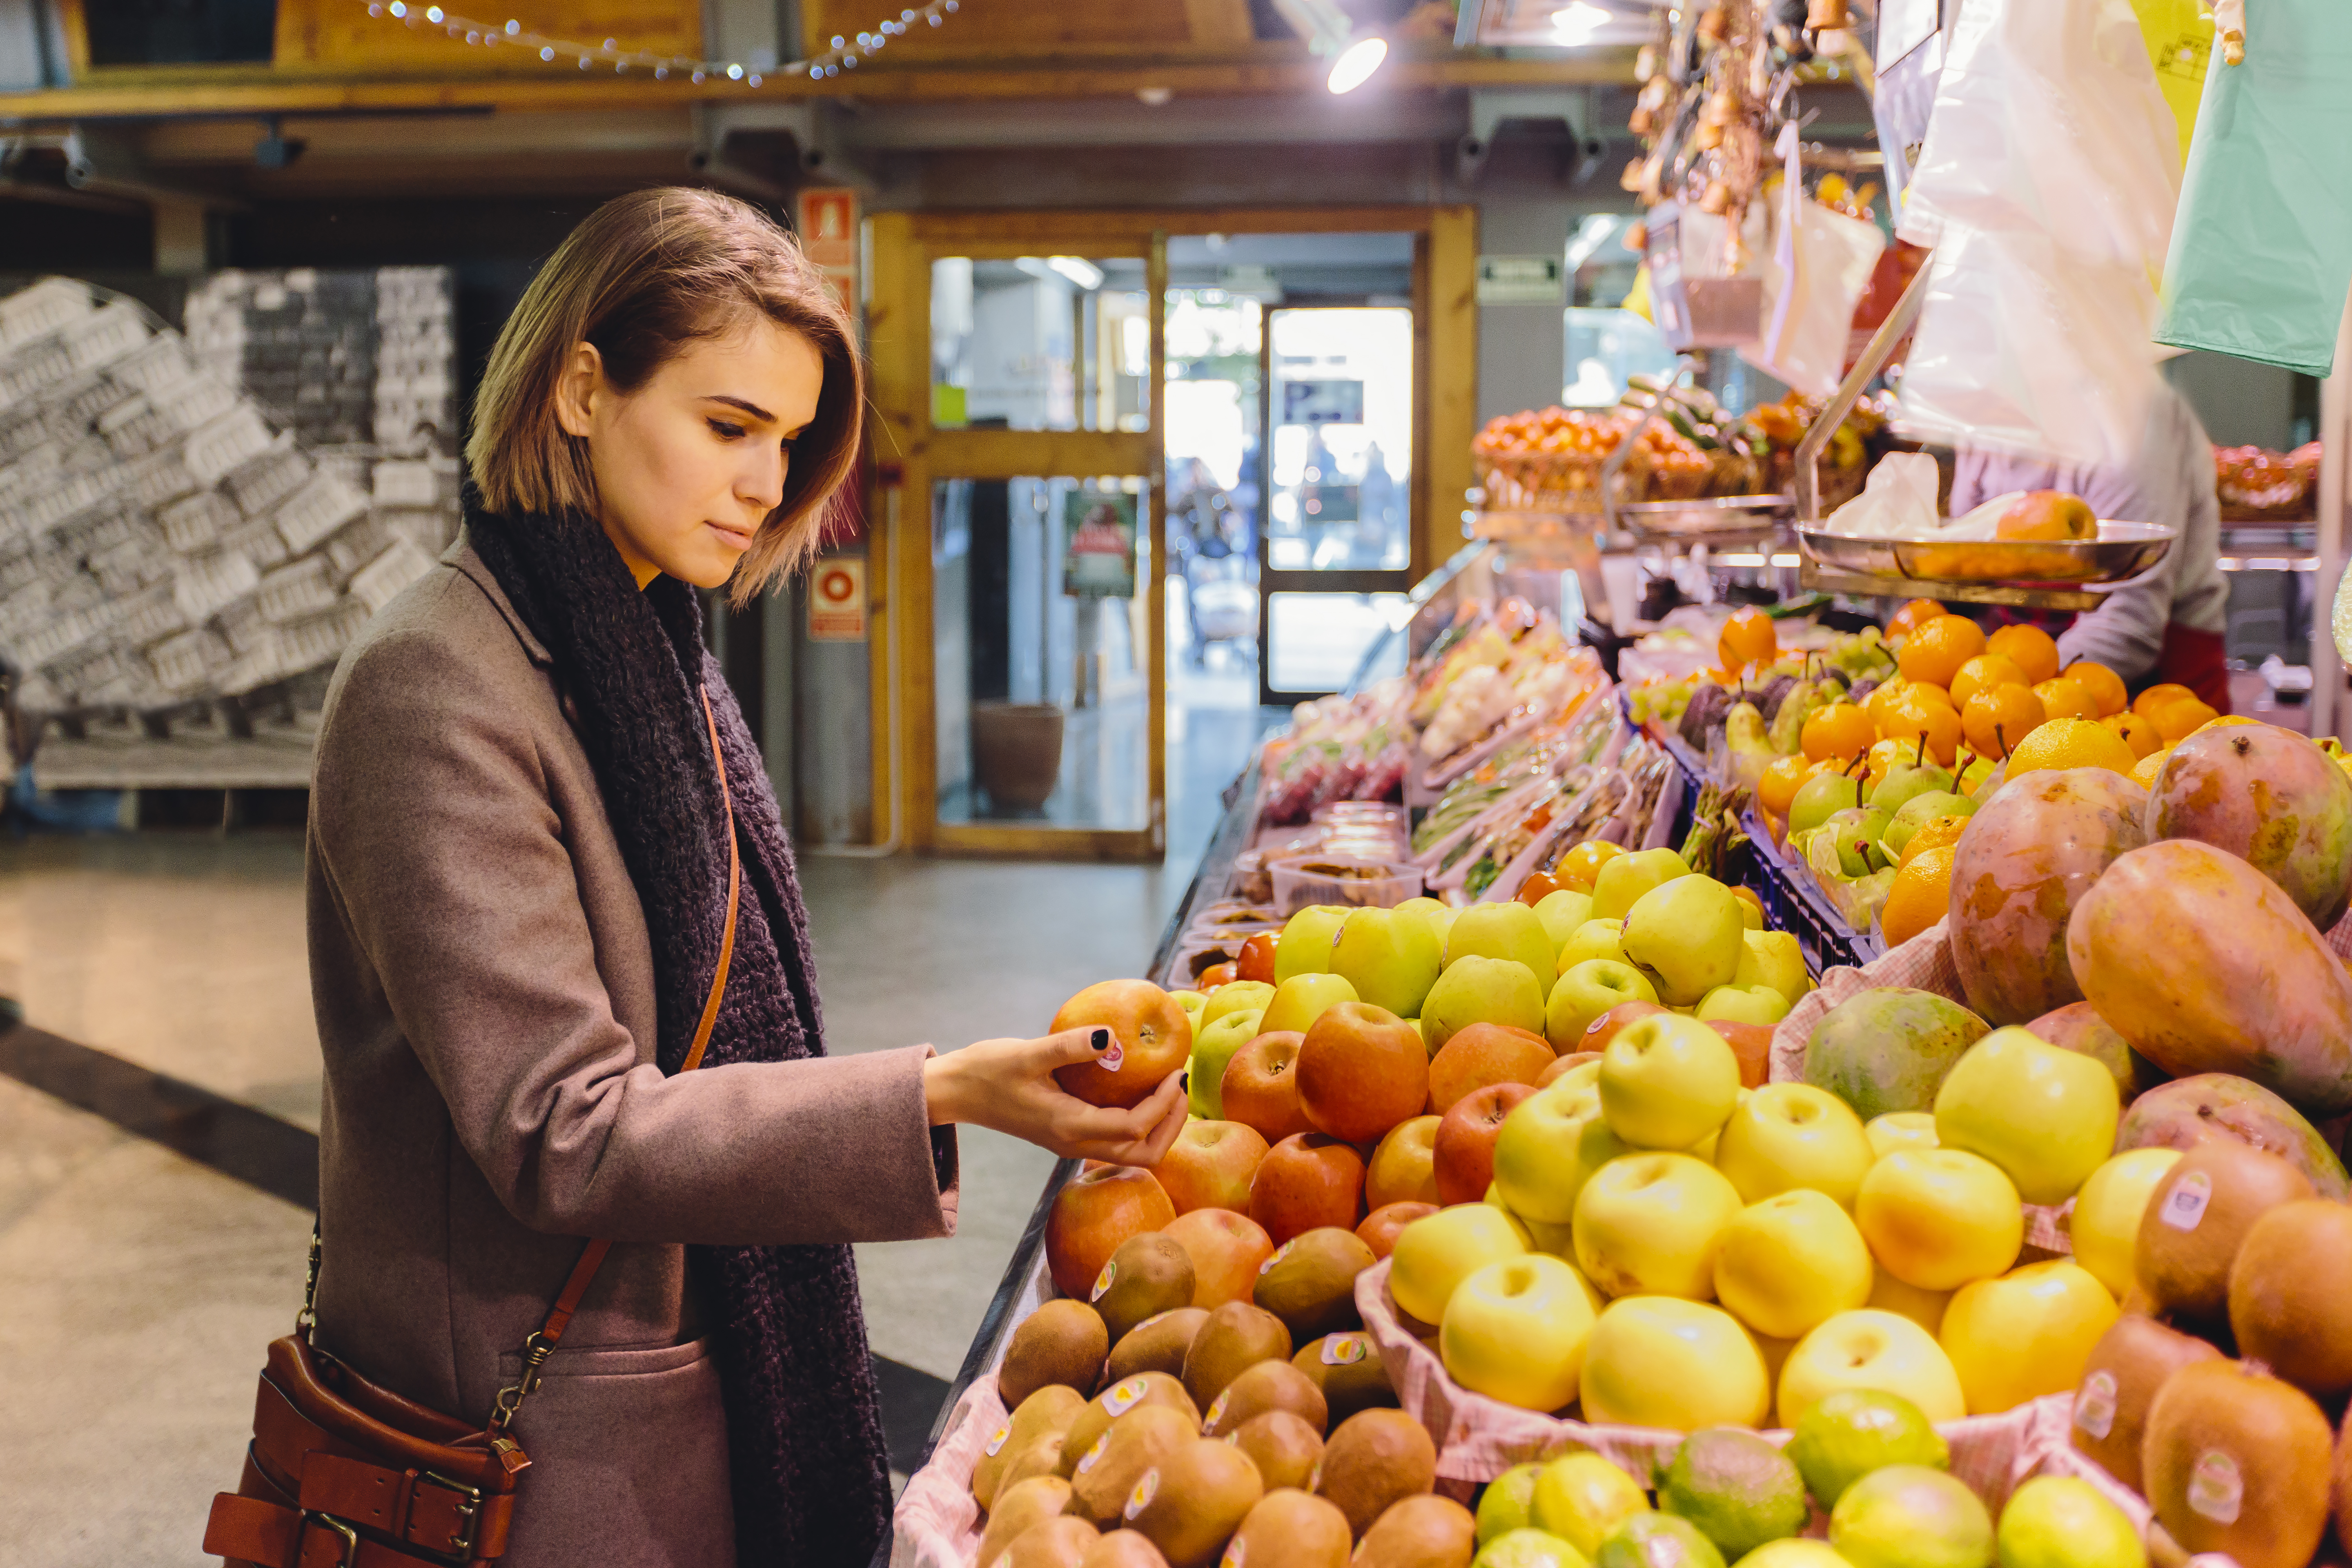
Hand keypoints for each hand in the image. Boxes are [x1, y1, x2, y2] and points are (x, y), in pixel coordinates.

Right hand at [923, 1028, 1187, 1166]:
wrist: (956, 1091)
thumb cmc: (987, 1071)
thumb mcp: (1027, 1053)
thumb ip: (1069, 1046)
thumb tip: (1112, 1035)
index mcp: (1069, 1127)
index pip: (1133, 1127)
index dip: (1163, 1104)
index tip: (1176, 1072)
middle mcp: (1074, 1142)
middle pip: (1141, 1154)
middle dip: (1170, 1125)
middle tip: (1182, 1087)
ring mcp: (1070, 1141)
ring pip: (1129, 1151)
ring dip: (1158, 1126)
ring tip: (1170, 1090)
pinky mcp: (1067, 1132)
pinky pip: (1115, 1138)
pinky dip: (1138, 1121)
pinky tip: (1141, 1089)